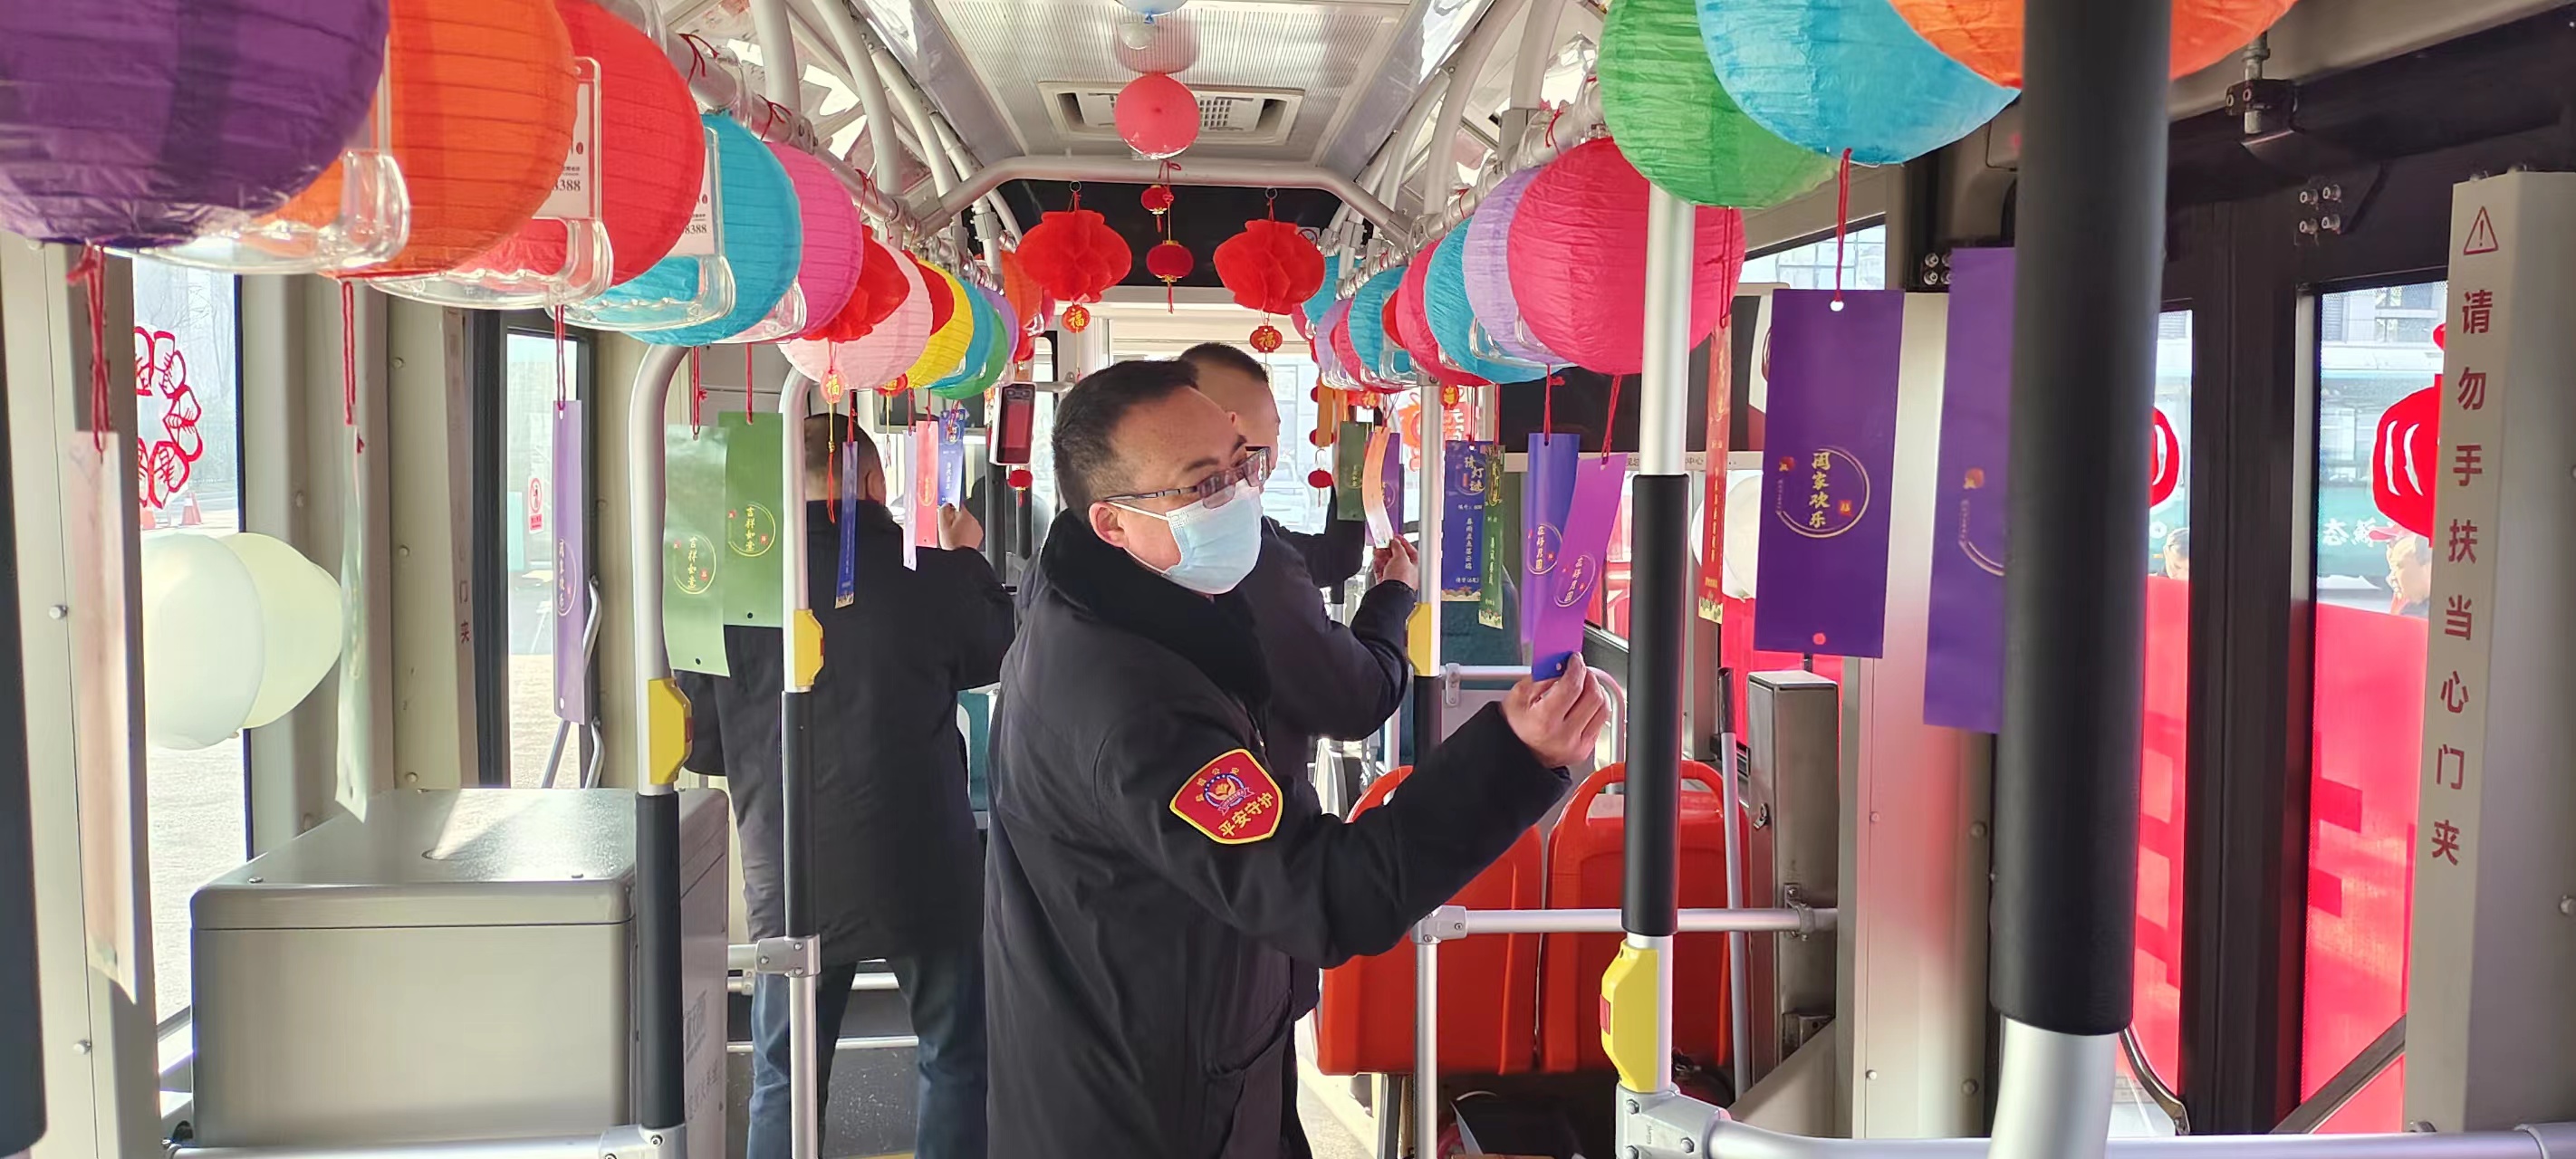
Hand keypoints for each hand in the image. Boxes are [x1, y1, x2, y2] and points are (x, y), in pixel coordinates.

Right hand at [938, 504, 982, 550]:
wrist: (961, 556)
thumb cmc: (953, 543)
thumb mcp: (943, 525)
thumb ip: (943, 512)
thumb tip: (945, 505)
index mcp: (965, 515)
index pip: (958, 504)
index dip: (951, 508)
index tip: (947, 511)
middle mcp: (973, 520)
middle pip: (963, 514)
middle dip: (956, 519)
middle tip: (949, 527)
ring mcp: (977, 528)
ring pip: (967, 523)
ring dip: (961, 526)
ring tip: (954, 535)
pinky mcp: (978, 536)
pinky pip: (971, 531)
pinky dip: (966, 533)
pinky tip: (960, 539)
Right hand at [1372, 535, 1418, 589]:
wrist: (1391, 594)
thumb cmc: (1402, 579)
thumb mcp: (1401, 557)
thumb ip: (1398, 547)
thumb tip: (1395, 542)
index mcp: (1416, 567)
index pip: (1411, 552)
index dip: (1403, 543)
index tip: (1396, 537)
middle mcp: (1407, 574)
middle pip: (1398, 557)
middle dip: (1390, 549)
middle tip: (1384, 543)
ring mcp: (1396, 578)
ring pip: (1388, 564)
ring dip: (1382, 555)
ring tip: (1378, 550)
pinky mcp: (1386, 583)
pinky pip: (1381, 570)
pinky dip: (1378, 564)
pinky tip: (1376, 559)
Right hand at [1503, 653, 1610, 769]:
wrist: (1517, 753)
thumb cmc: (1515, 727)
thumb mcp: (1519, 696)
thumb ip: (1542, 676)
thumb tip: (1561, 663)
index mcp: (1545, 721)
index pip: (1572, 687)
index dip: (1577, 668)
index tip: (1575, 660)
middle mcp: (1564, 735)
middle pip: (1593, 696)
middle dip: (1588, 676)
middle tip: (1579, 670)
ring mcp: (1576, 745)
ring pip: (1602, 708)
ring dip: (1596, 690)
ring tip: (1583, 685)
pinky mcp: (1585, 749)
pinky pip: (1600, 721)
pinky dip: (1595, 707)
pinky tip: (1583, 703)